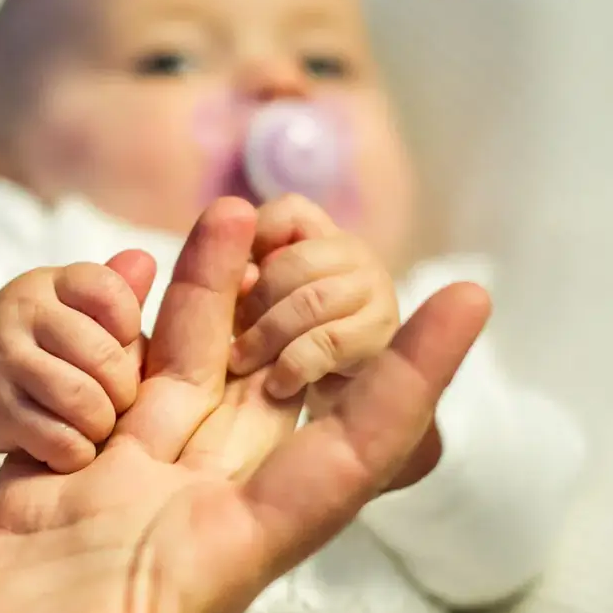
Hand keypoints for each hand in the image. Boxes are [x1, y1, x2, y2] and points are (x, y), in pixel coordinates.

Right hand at [0, 199, 489, 612]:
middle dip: (305, 314)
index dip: (405, 386)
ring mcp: (97, 509)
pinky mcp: (27, 497)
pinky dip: (112, 332)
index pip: (337, 466)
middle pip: (265, 403)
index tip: (466, 300)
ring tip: (235, 212)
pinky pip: (89, 391)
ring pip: (177, 383)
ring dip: (212, 304)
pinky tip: (126, 269)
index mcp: (206, 575)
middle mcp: (168, 531)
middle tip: (330, 221)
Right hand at [0, 259, 153, 468]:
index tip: (120, 344)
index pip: (110, 291)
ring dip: (100, 423)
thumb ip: (117, 290)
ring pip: (83, 401)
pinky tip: (70, 444)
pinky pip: (58, 440)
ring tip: (96, 424)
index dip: (129, 326)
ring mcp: (5, 360)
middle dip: (124, 390)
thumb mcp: (74, 306)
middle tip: (117, 401)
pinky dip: (74, 451)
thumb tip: (146, 260)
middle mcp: (23, 313)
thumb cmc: (42, 341)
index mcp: (51, 283)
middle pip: (105, 356)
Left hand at [228, 195, 399, 397]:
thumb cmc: (288, 343)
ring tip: (242, 362)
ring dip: (267, 336)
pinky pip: (329, 341)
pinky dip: (294, 364)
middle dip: (255, 301)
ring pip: (310, 301)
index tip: (234, 283)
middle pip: (295, 261)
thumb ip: (245, 282)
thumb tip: (240, 279)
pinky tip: (277, 384)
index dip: (256, 239)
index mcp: (321, 236)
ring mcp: (374, 288)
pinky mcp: (380, 332)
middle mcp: (354, 252)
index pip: (291, 212)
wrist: (337, 400)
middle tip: (232, 337)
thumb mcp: (259, 305)